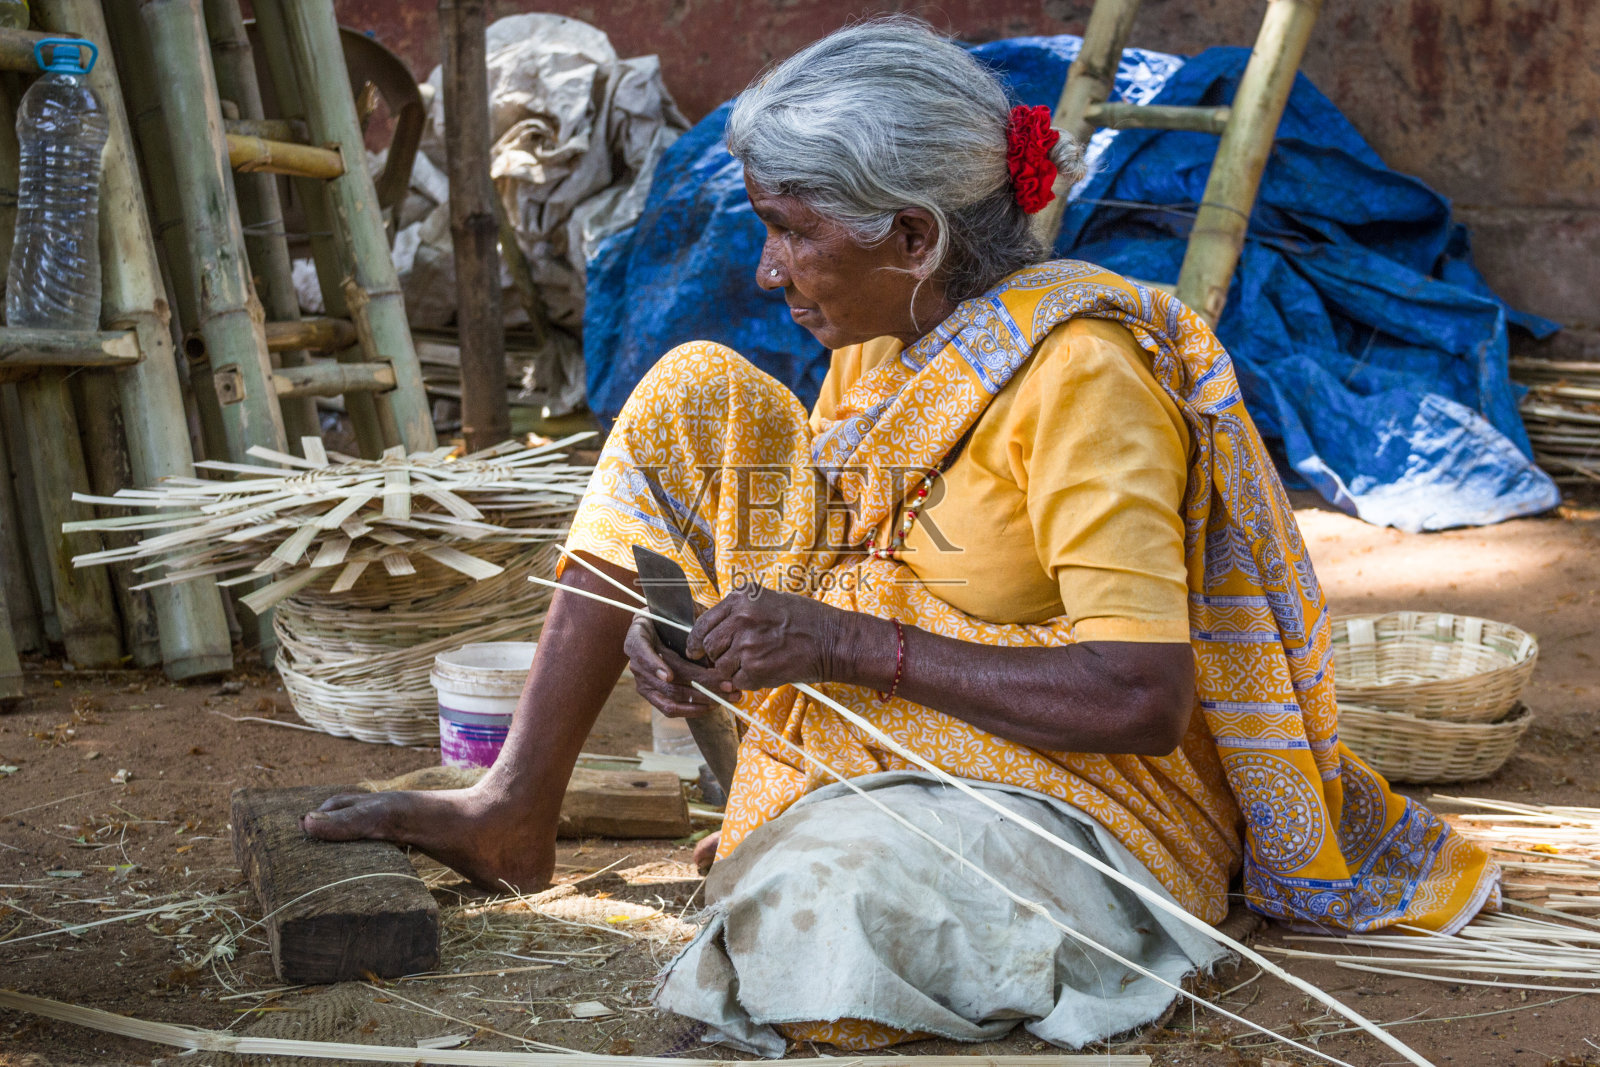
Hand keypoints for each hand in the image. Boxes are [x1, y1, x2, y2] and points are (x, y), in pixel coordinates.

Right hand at [622, 613, 729, 718]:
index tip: (668, 676)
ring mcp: (643, 682)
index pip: (640, 652)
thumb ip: (690, 619)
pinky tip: (711, 706)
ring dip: (702, 698)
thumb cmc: (670, 618)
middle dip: (701, 684)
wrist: (656, 629)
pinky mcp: (652, 696)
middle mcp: (636, 663)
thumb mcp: (677, 612)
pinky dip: (692, 709)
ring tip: (727, 695)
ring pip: (672, 697)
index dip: (654, 665)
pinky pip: (670, 709)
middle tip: (727, 684)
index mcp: (638, 637)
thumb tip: (710, 631)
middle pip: (667, 681)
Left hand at [684, 583, 848, 693]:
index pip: (703, 624)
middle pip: (708, 647)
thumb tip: (714, 632)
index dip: (695, 641)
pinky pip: (738, 682)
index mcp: (741, 599)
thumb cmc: (805, 619)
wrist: (832, 639)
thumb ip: (739, 613)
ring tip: (755, 665)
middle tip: (730, 661)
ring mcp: (747, 645)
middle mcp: (740, 620)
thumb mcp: (768, 600)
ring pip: (721, 667)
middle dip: (715, 657)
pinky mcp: (756, 669)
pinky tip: (765, 672)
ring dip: (732, 671)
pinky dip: (747, 682)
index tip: (695, 651)